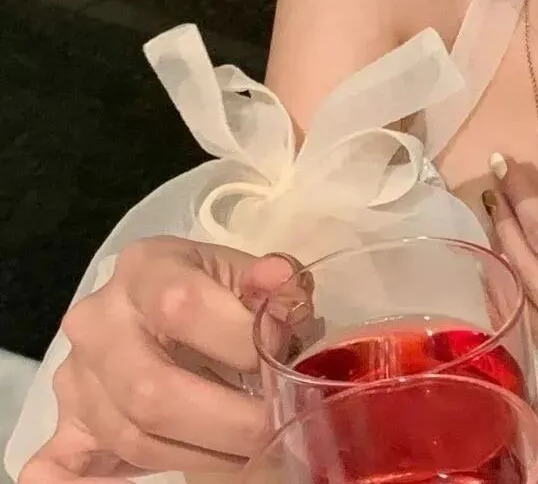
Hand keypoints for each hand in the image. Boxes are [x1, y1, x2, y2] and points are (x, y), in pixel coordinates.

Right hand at [20, 237, 299, 483]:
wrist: (158, 311)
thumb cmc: (212, 289)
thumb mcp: (245, 273)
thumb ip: (270, 282)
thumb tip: (280, 279)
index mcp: (145, 268)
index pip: (182, 307)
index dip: (238, 342)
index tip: (281, 365)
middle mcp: (97, 319)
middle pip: (150, 389)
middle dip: (224, 421)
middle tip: (272, 429)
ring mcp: (75, 375)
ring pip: (130, 436)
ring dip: (199, 454)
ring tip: (247, 450)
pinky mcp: (65, 422)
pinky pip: (63, 470)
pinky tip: (148, 480)